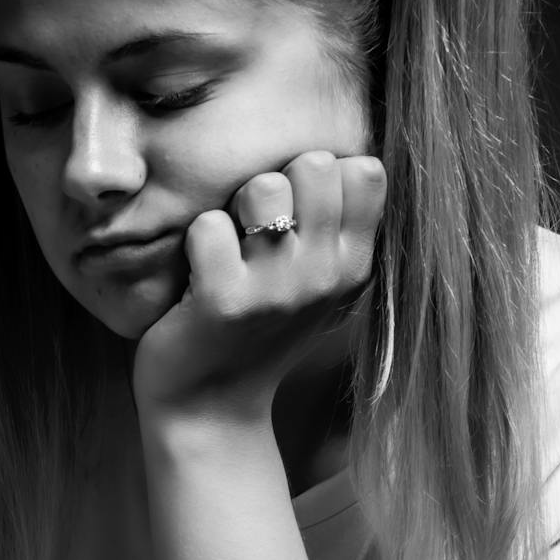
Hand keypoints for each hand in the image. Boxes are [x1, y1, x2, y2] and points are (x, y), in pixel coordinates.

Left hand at [134, 150, 386, 421]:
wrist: (207, 407)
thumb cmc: (255, 330)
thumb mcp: (316, 283)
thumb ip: (336, 225)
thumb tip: (341, 152)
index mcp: (354, 265)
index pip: (364, 170)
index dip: (320, 174)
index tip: (295, 212)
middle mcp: (325, 275)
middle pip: (314, 164)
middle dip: (275, 181)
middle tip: (252, 228)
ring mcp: (277, 290)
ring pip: (262, 187)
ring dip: (233, 206)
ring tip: (227, 247)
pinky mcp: (225, 301)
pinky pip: (209, 225)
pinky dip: (195, 240)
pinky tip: (198, 275)